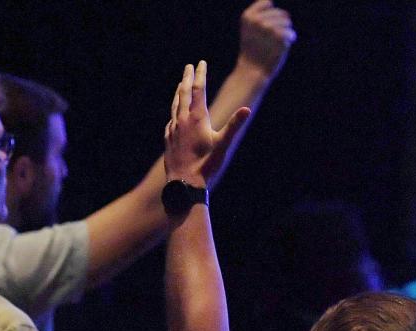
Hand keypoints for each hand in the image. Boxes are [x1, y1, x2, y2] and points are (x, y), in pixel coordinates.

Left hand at [164, 61, 250, 187]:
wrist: (184, 182)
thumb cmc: (206, 165)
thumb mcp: (223, 144)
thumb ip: (234, 125)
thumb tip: (247, 109)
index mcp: (197, 118)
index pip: (199, 90)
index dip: (201, 75)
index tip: (201, 62)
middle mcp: (182, 119)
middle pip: (184, 93)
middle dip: (188, 78)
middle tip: (189, 66)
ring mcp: (173, 129)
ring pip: (175, 104)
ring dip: (179, 92)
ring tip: (181, 85)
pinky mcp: (169, 138)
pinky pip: (171, 119)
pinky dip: (174, 111)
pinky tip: (175, 115)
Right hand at [237, 0, 295, 77]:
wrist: (253, 70)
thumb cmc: (253, 50)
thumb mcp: (250, 29)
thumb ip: (260, 16)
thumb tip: (282, 10)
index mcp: (248, 16)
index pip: (268, 2)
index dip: (271, 13)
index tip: (267, 27)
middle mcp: (257, 20)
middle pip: (280, 13)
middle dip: (281, 24)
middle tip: (274, 38)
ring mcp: (268, 28)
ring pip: (287, 22)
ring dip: (286, 31)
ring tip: (278, 41)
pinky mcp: (279, 37)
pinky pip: (291, 33)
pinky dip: (290, 38)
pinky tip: (285, 44)